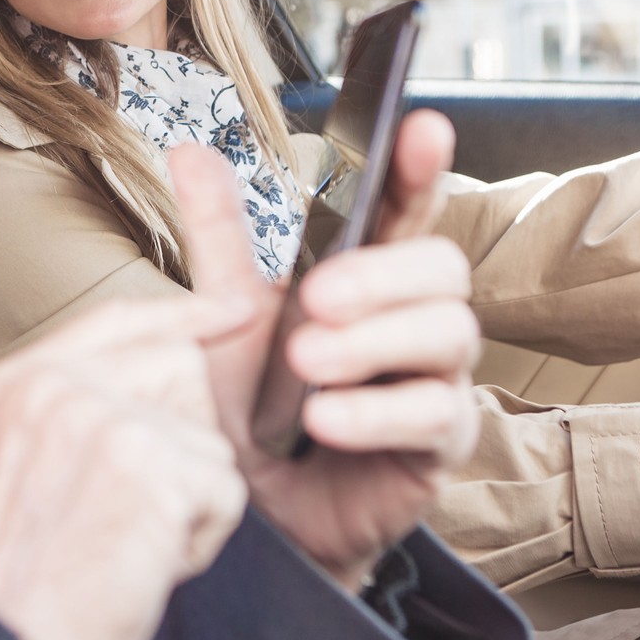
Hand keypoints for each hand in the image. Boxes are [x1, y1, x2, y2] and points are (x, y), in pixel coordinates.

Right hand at [0, 295, 248, 639]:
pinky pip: (224, 491)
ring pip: (208, 438)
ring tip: (129, 541)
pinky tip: (146, 563)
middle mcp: (55, 385)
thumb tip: (161, 377)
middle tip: (137, 504)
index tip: (230, 313)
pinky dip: (201, 540)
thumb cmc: (14, 581)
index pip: (117, 318)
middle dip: (184, 437)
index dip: (181, 313)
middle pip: (179, 365)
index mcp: (17, 381)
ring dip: (190, 500)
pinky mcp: (151, 466)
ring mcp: (102, 418)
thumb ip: (69, 409)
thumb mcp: (14, 463)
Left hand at [168, 109, 481, 588]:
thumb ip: (219, 236)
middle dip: (381, 275)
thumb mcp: (225, 317)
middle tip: (312, 298)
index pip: (406, 209)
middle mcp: (414, 319)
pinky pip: (435, 416)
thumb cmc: (249, 408)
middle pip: (443, 267)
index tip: (422, 127)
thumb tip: (189, 148)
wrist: (251, 512)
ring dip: (374, 341)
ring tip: (304, 362)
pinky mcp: (438, 448)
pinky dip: (376, 411)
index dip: (420, 168)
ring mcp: (435, 382)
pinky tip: (322, 420)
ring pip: (450, 333)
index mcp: (369, 276)